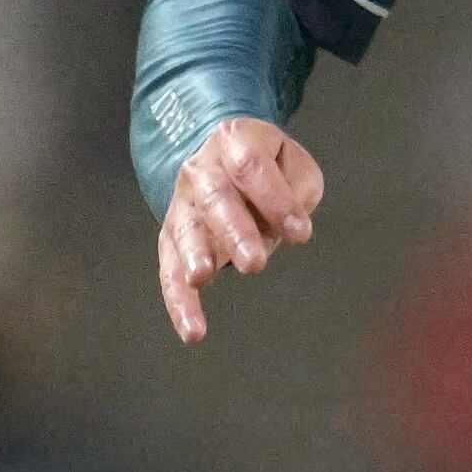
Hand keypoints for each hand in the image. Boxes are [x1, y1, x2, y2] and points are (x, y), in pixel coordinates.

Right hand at [158, 117, 322, 342]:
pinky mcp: (171, 238)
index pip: (252, 166)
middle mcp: (201, 170)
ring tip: (202, 279)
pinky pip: (170, 270)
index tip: (301, 234)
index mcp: (234, 140)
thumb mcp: (294, 165)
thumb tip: (286, 228)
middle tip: (254, 263)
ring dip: (194, 256)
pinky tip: (193, 331)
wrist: (222, 156)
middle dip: (234, 231)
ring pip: (185, 231)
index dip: (275, 199)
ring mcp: (183, 204)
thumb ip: (295, 189)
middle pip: (215, 198)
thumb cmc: (269, 166)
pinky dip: (180, 302)